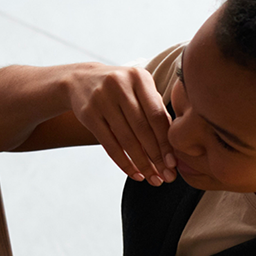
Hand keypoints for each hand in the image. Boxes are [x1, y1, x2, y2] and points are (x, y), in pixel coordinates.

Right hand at [64, 63, 175, 184]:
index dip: (166, 141)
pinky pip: (108, 144)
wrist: (81, 80)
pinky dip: (122, 162)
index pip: (156, 114)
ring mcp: (101, 100)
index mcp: (139, 78)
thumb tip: (173, 145)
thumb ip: (155, 109)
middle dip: (156, 156)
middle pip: (142, 128)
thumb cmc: (120, 89)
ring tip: (152, 178)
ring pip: (126, 139)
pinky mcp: (88, 114)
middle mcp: (119, 86)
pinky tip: (134, 173)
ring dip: (141, 163)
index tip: (174, 162)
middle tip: (167, 176)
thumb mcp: (138, 88)